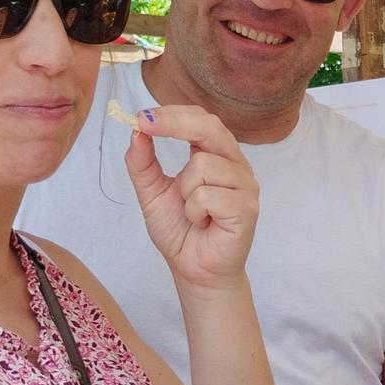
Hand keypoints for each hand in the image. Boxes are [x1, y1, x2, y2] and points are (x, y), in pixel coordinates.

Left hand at [123, 104, 259, 292]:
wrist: (194, 270)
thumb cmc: (181, 231)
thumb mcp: (152, 193)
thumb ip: (143, 164)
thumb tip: (137, 132)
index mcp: (216, 155)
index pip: (201, 120)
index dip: (173, 114)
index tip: (141, 118)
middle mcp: (235, 165)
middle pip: (210, 127)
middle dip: (175, 124)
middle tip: (146, 125)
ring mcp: (245, 185)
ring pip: (203, 165)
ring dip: (184, 192)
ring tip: (192, 212)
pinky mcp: (247, 208)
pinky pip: (208, 195)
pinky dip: (194, 211)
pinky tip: (203, 223)